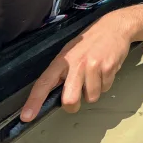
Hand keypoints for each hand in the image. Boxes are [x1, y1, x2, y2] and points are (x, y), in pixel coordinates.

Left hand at [21, 5, 142, 121]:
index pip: (44, 83)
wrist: (115, 26)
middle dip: (73, 106)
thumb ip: (62, 72)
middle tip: (77, 100)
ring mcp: (94, 66)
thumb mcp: (70, 52)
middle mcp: (77, 64)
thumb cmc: (90, 41)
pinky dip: (105, 84)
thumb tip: (55, 94)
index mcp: (62, 61)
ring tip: (96, 76)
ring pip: (91, 97)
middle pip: (70, 99)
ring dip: (93, 92)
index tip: (27, 116)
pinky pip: (105, 88)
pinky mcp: (109, 68)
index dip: (34, 101)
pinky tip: (105, 70)